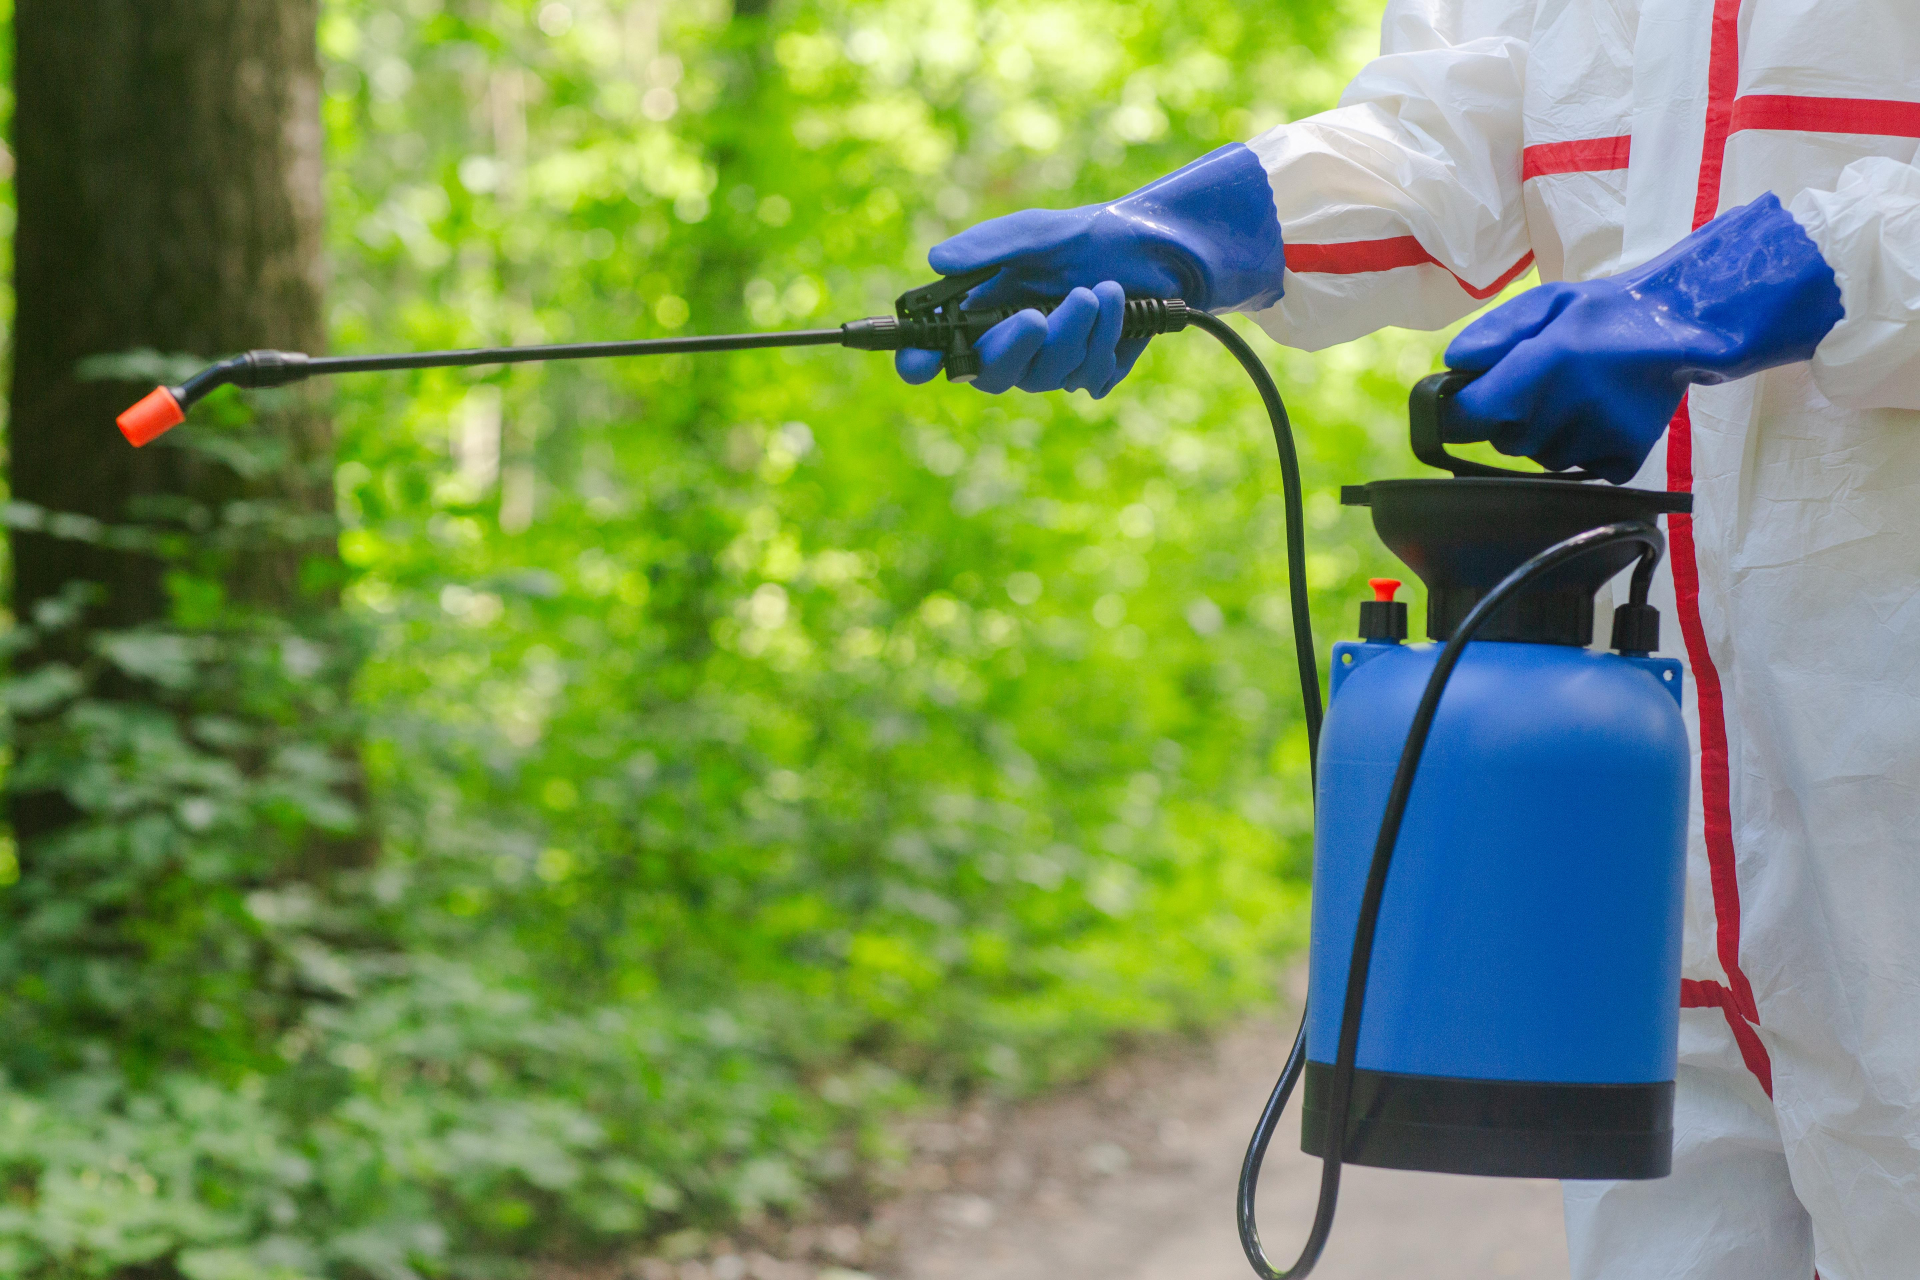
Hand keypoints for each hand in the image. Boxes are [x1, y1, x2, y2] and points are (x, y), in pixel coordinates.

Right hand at [897, 141, 1285, 395]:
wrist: (1159, 247)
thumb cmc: (1091, 236)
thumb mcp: (1037, 231)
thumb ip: (989, 247)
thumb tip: (937, 259)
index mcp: (983, 311)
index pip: (938, 349)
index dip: (920, 362)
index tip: (918, 365)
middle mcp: (1011, 344)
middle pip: (990, 375)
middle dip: (1014, 348)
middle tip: (1035, 317)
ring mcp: (1052, 365)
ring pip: (1045, 376)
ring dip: (1076, 330)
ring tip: (1101, 288)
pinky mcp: (1092, 373)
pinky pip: (1088, 375)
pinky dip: (1106, 337)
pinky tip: (1117, 305)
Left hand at [1444, 193, 1843, 482]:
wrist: (1683, 327)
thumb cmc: (1603, 312)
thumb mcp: (1544, 303)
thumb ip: (1493, 334)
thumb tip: (1452, 368)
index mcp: (1541, 367)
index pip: (1467, 417)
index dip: (1456, 414)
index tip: (1461, 404)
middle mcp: (1566, 412)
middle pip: (1503, 441)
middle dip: (1509, 418)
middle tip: (1541, 385)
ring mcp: (1597, 442)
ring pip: (1540, 458)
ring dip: (1545, 435)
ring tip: (1575, 397)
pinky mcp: (1623, 461)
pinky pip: (1579, 470)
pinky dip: (1582, 449)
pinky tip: (1598, 418)